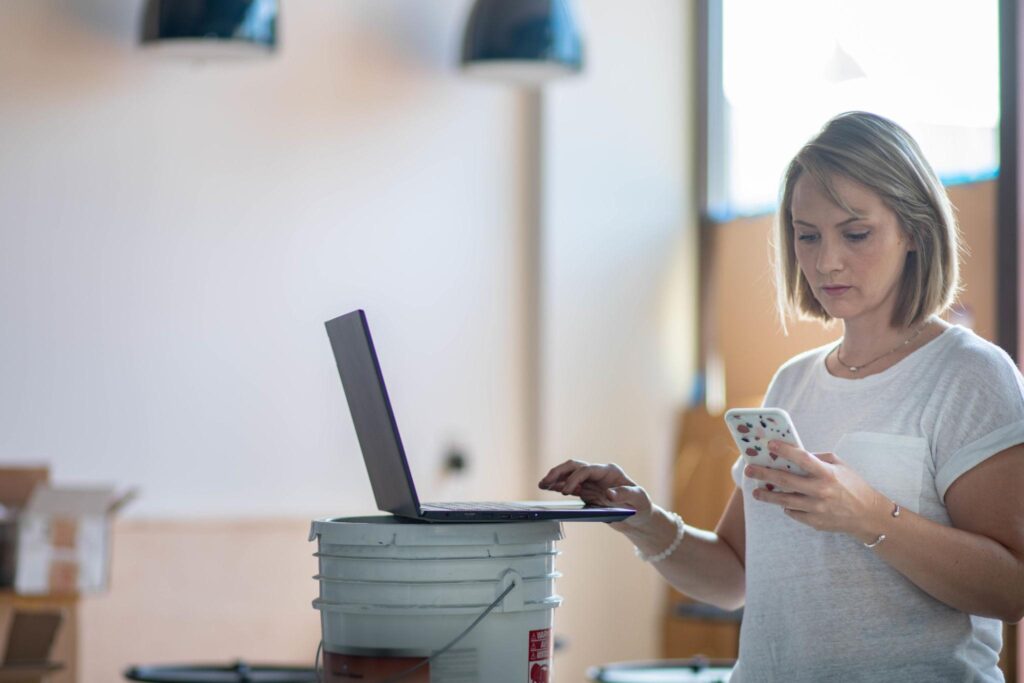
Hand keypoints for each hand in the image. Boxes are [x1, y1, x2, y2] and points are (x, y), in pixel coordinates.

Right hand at [538, 459, 653, 528]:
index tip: (566, 491)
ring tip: (542, 485)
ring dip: (555, 478)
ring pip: (569, 475)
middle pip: (574, 467)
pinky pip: (569, 487)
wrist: (638, 517)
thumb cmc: (640, 505)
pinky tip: (548, 489)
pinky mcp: (587, 492)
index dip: (575, 478)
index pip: (587, 470)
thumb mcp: (638, 499)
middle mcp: (598, 474)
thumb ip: (625, 495)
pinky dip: (558, 487)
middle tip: (545, 482)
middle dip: (559, 472)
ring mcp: (591, 483)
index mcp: (609, 471)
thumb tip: (609, 493)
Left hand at [744, 440, 886, 542]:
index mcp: (827, 474)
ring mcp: (816, 509)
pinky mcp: (814, 522)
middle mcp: (820, 491)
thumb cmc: (853, 486)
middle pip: (785, 481)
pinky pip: (793, 512)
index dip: (784, 451)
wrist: (868, 515)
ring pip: (784, 500)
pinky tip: (782, 502)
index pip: (802, 458)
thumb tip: (795, 454)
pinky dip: (787, 507)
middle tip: (750, 470)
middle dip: (764, 474)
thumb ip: (818, 458)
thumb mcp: (840, 466)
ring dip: (767, 496)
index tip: (769, 445)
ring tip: (756, 492)